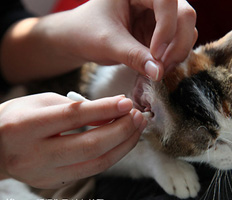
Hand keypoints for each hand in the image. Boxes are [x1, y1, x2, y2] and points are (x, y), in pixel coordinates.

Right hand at [0, 93, 145, 188]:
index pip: (74, 117)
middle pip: (90, 145)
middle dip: (121, 130)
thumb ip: (80, 107)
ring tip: (136, 129)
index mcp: (26, 127)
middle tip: (138, 116)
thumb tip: (116, 111)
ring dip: (123, 145)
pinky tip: (122, 142)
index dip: (105, 109)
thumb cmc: (21, 117)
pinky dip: (112, 155)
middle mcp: (34, 155)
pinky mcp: (53, 183)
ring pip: (96, 163)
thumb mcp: (46, 102)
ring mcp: (44, 174)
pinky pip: (91, 170)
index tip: (128, 103)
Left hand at [42, 0, 196, 80]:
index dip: (167, 27)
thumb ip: (133, 56)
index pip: (167, 1)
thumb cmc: (86, 32)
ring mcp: (158, 16)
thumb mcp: (107, 42)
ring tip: (159, 70)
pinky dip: (173, 58)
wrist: (78, 39)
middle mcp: (152, 0)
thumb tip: (159, 73)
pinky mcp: (159, 32)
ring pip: (186, 30)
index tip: (155, 54)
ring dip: (178, 53)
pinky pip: (178, 43)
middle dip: (177, 44)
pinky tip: (158, 69)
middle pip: (184, 15)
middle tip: (162, 68)